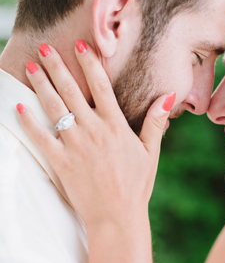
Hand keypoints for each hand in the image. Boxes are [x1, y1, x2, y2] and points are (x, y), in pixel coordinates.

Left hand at [16, 41, 173, 228]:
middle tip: (45, 48)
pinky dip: (28, 120)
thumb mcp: (151, 152)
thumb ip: (156, 122)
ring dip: (41, 86)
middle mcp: (94, 132)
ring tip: (31, 67)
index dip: (90, 65)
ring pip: (54, 109)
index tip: (81, 46)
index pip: (102, 87)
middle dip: (57, 68)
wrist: (117, 216)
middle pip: (72, 92)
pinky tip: (18, 105)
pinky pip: (40, 137)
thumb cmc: (136, 185)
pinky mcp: (60, 162)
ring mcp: (75, 146)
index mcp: (116, 127)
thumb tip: (169, 96)